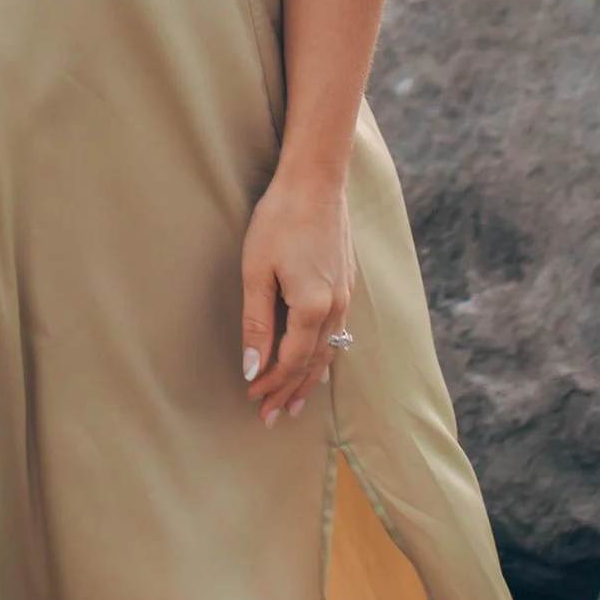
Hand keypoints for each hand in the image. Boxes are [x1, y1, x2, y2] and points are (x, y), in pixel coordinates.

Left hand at [240, 169, 353, 426]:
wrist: (316, 181)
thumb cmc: (279, 221)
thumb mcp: (257, 272)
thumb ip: (257, 324)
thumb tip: (253, 369)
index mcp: (313, 309)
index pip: (290, 362)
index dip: (271, 385)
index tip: (253, 401)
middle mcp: (336, 308)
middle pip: (313, 364)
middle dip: (291, 392)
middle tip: (274, 418)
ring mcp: (346, 295)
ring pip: (330, 351)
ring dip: (311, 379)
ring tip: (298, 402)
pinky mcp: (347, 282)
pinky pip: (337, 332)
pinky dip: (324, 355)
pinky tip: (320, 360)